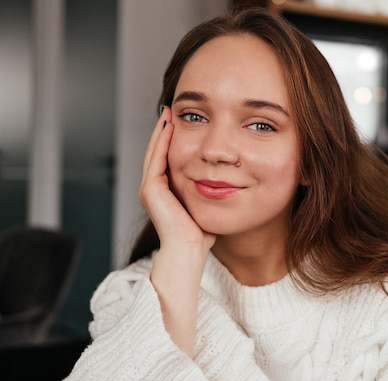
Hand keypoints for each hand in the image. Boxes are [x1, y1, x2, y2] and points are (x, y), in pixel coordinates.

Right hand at [139, 106, 214, 253]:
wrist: (189, 251)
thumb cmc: (200, 234)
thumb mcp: (206, 204)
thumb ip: (209, 191)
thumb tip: (225, 181)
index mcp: (165, 191)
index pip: (166, 158)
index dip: (172, 140)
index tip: (181, 122)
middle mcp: (153, 188)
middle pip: (157, 151)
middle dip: (164, 130)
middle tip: (171, 110)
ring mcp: (149, 189)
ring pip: (154, 152)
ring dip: (161, 131)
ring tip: (169, 113)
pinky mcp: (151, 190)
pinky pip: (156, 159)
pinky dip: (162, 142)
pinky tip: (170, 127)